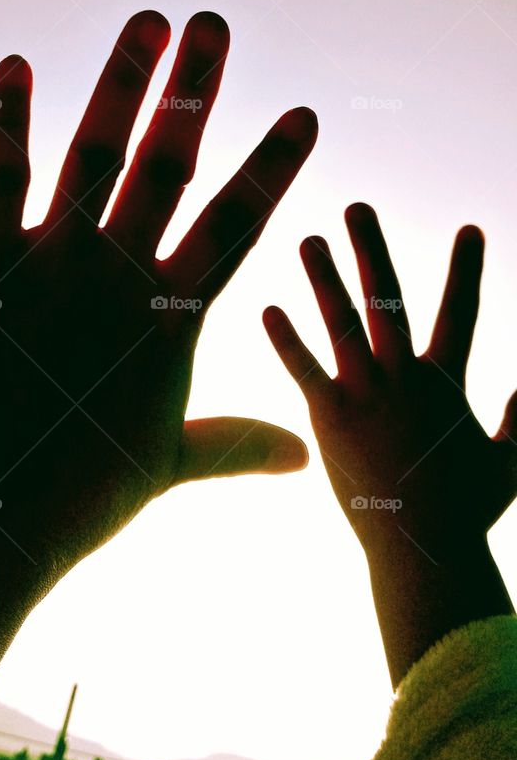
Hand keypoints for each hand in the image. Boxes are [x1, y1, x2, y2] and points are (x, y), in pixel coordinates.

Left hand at [0, 10, 316, 585]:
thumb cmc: (75, 494)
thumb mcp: (165, 465)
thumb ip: (234, 445)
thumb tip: (305, 455)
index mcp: (167, 318)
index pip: (235, 225)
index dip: (272, 165)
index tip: (303, 113)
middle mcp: (116, 273)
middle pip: (169, 164)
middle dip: (196, 90)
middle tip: (214, 24)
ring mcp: (50, 259)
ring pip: (95, 153)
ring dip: (122, 83)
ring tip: (147, 23)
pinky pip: (1, 176)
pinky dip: (6, 120)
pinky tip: (14, 66)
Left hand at [263, 204, 516, 561]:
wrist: (426, 552)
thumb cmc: (466, 514)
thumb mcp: (511, 465)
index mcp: (442, 384)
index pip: (462, 314)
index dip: (466, 271)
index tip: (471, 228)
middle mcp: (404, 378)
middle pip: (389, 300)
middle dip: (373, 251)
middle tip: (357, 207)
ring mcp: (367, 395)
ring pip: (344, 323)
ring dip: (325, 279)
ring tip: (306, 239)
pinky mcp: (332, 419)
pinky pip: (305, 371)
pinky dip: (287, 341)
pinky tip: (267, 309)